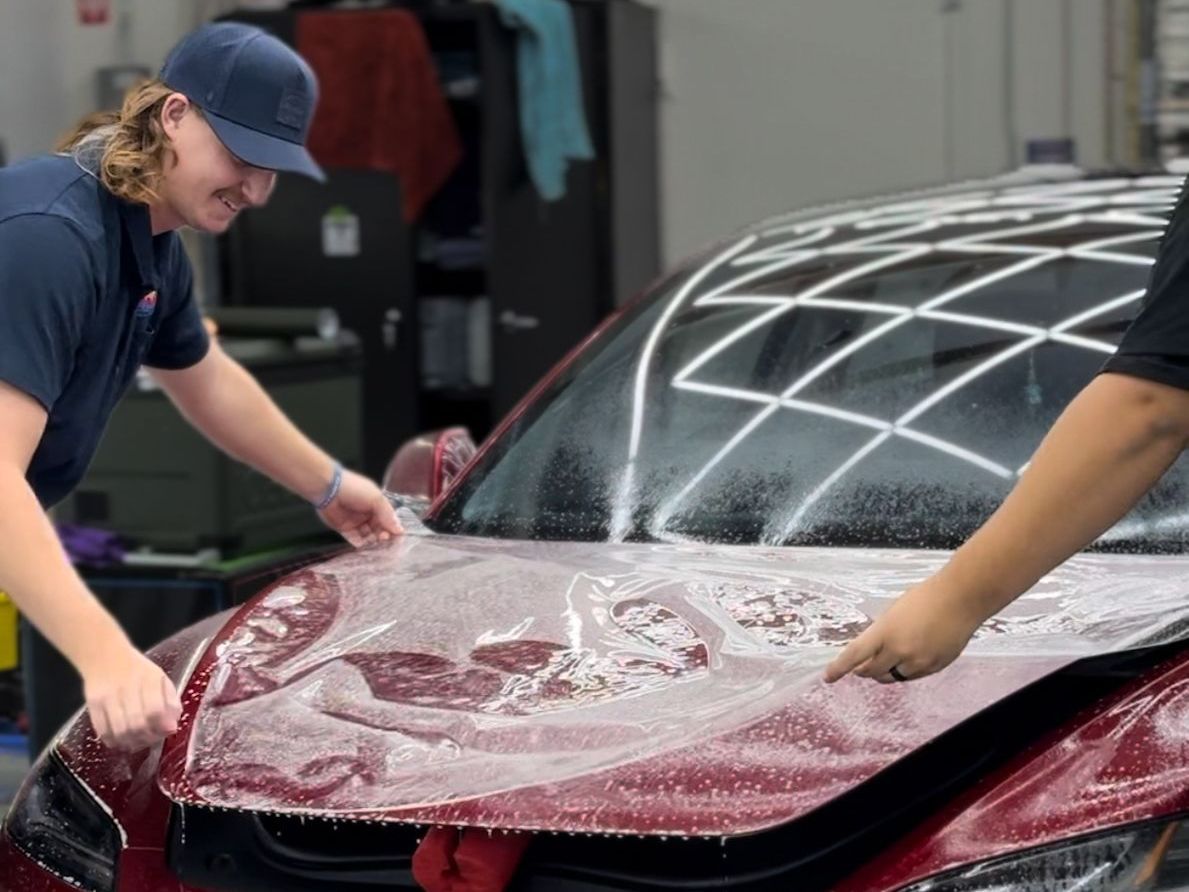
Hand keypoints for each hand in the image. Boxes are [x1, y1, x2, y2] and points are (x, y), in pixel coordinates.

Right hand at [81, 643, 181, 750]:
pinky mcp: (93, 704)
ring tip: (136, 742)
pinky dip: (113, 740)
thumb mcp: (161, 678)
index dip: (162, 727)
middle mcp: (128, 687)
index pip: (155, 711)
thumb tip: (172, 727)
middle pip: (137, 724)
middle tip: (150, 739)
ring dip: (130, 742)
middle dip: (147, 738)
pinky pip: (102, 730)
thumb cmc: (138, 670)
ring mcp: (108, 696)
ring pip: (120, 731)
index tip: (166, 731)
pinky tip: (120, 740)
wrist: (105, 657)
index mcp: (149, 679)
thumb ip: (171, 702)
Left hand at [318, 469, 403, 546]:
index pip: (388, 520)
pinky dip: (361, 545)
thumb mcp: (376, 499)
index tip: (397, 538)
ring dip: (373, 542)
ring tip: (376, 545)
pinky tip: (366, 548)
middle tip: (385, 540)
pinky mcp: (345, 529)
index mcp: (377, 504)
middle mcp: (368, 514)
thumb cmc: (354, 489)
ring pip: (368, 536)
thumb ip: (388, 516)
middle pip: (379, 529)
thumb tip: (400, 530)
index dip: (393, 528)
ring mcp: (356, 522)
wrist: (328, 489)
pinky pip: (355, 540)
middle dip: (384, 536)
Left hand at [823, 575, 985, 683]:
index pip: (854, 655)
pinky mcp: (935, 667)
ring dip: (885, 671)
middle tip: (860, 667)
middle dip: (863, 670)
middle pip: (872, 672)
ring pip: (893, 677)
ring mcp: (919, 661)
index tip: (828, 676)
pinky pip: (913, 676)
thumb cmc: (926, 597)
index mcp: (885, 632)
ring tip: (887, 660)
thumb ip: (882, 632)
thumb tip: (872, 648)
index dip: (838, 668)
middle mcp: (900, 650)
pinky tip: (908, 658)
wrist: (960, 599)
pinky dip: (906, 670)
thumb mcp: (894, 611)